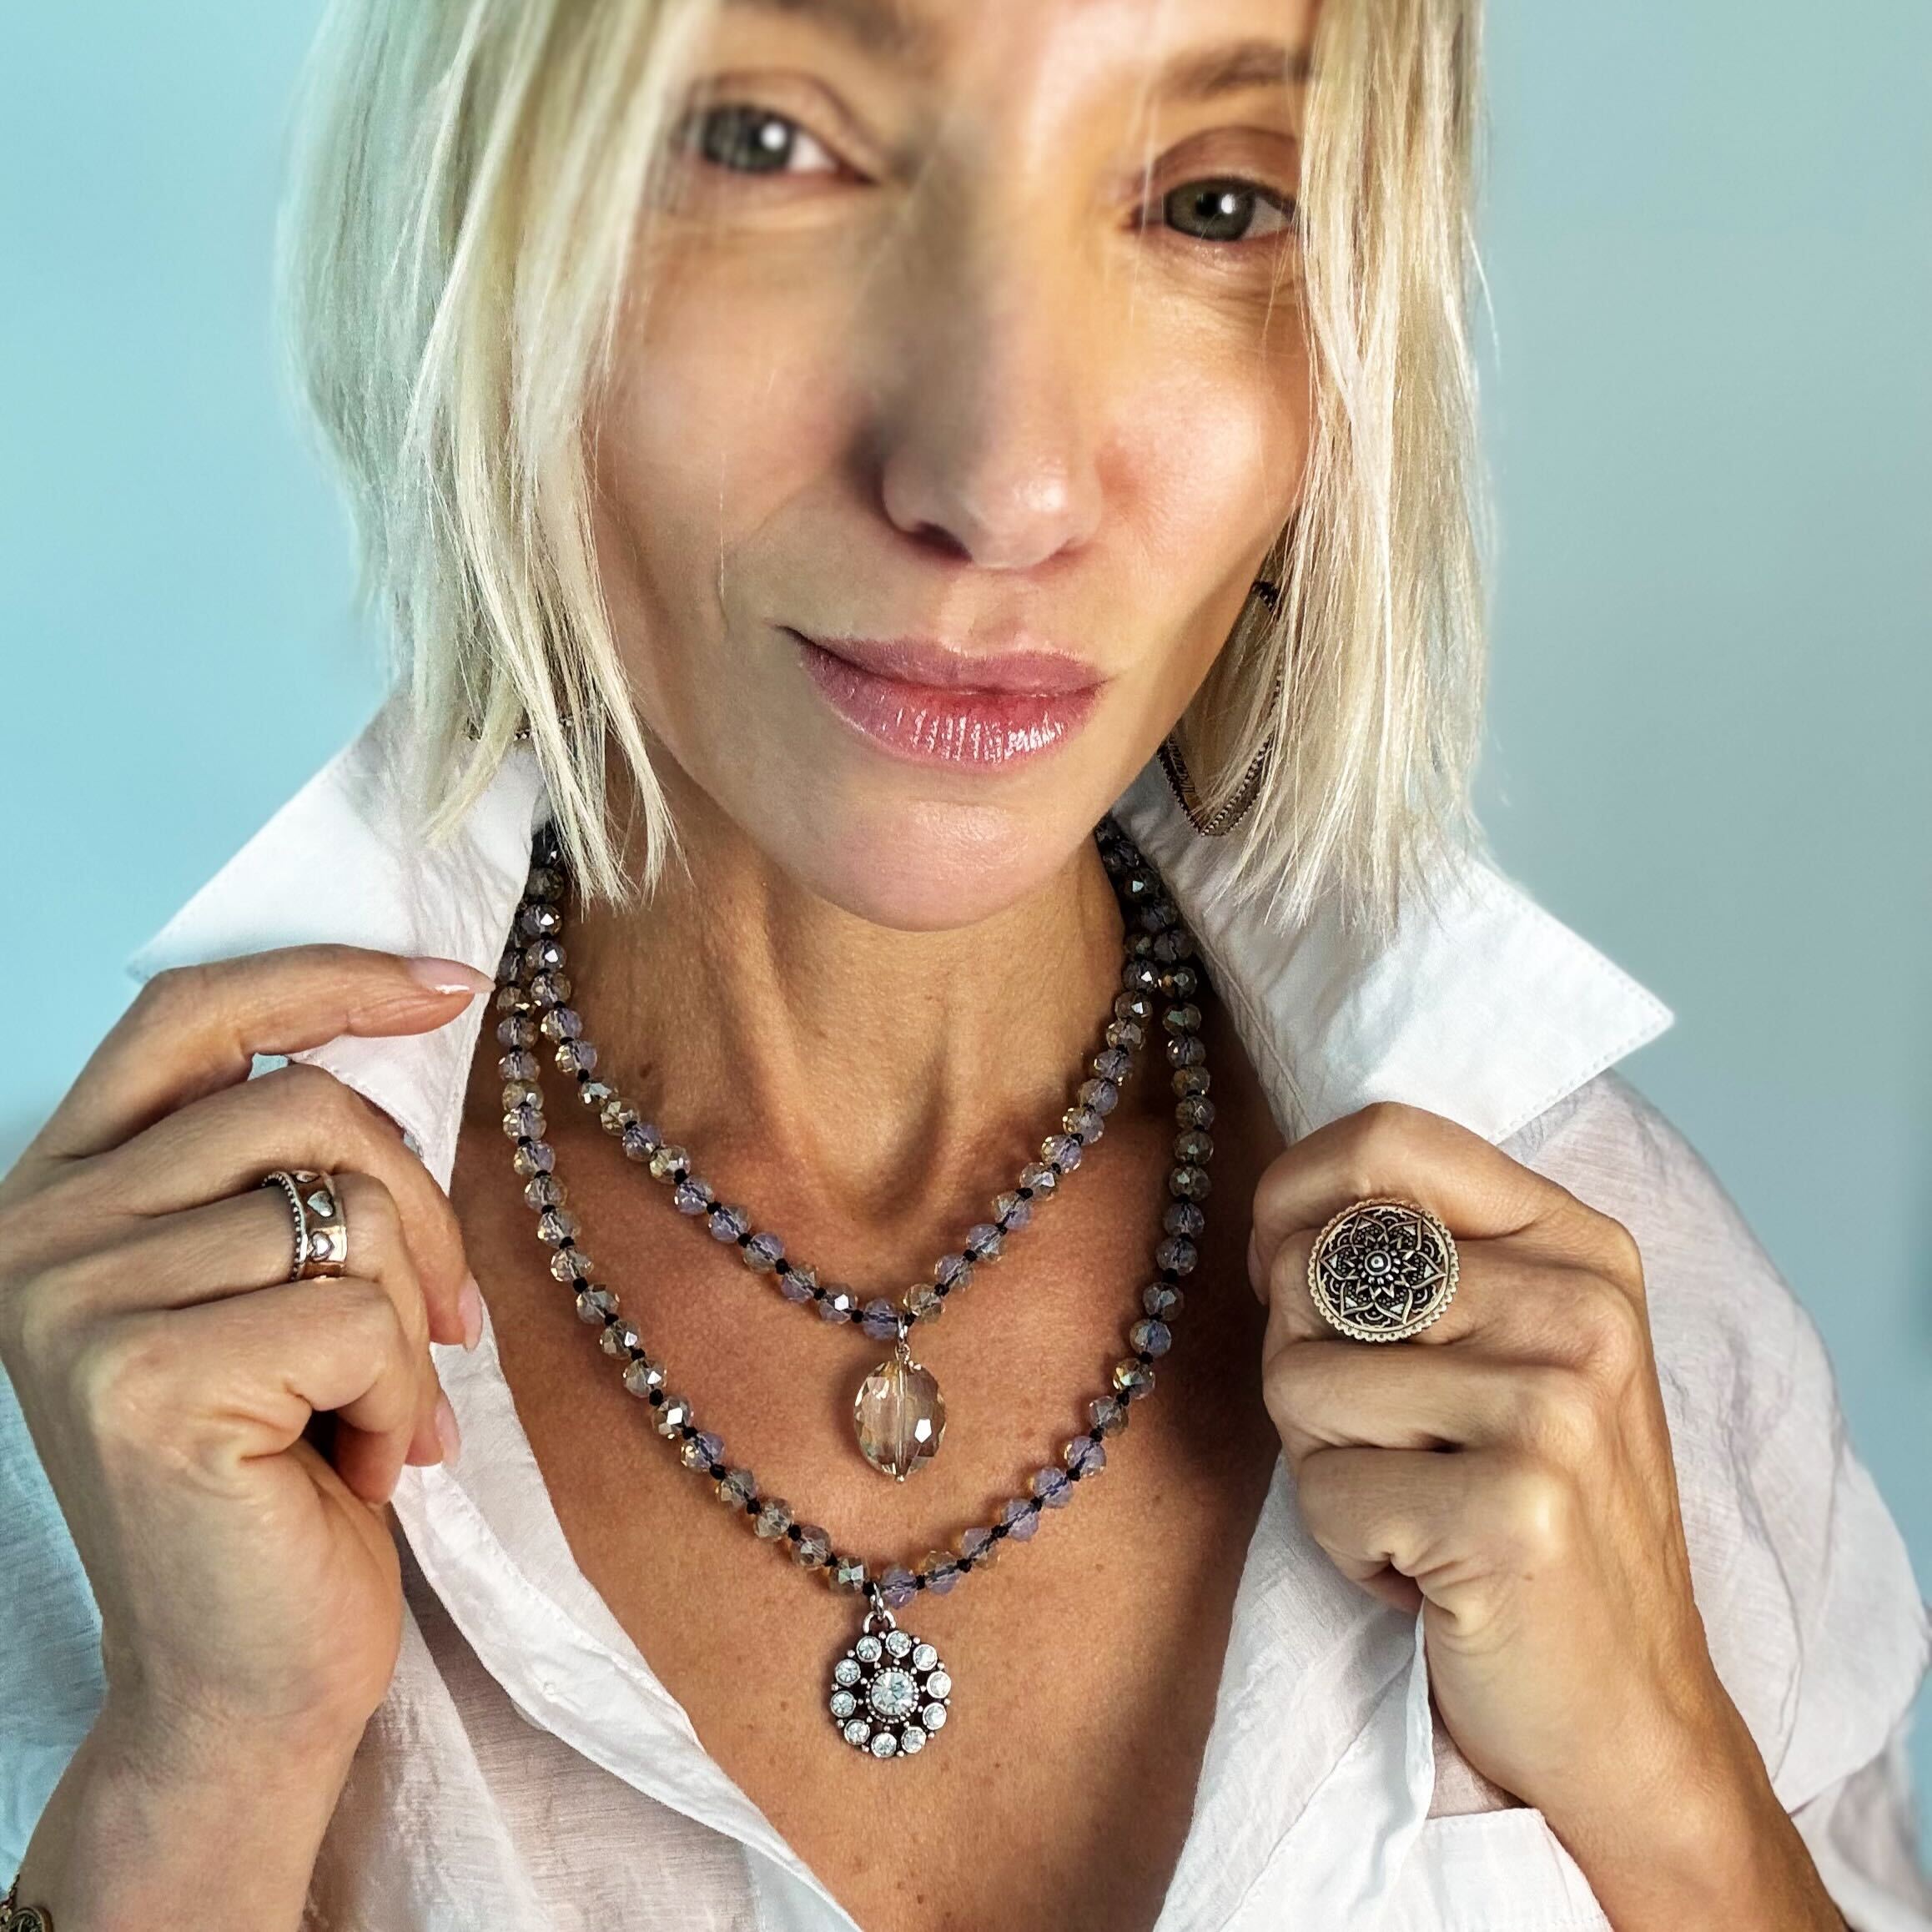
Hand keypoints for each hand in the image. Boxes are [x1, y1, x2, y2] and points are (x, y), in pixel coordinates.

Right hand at [0, 946, 489, 1924]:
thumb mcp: (261, 1289)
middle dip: (419, 1210)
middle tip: (444, 1321)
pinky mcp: (145, 1380)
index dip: (325, 978)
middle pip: (307, 1108)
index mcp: (60, 1189)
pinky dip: (406, 1396)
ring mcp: (74, 1305)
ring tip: (378, 1414)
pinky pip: (359, 1315)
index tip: (448, 986)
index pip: (190, 1015)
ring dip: (408, 1326)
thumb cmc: (277, 1474)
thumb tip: (409, 1018)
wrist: (240, 1677)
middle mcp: (35, 1233)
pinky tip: (369, 1466)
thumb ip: (279, 1170)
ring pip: (348, 1211)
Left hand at [1247, 1102, 1844, 1930]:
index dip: (1293, 1198)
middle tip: (1391, 1445)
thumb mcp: (1497, 1354)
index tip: (1289, 1280)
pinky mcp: (1517, 1508)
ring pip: (1298, 1379)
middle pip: (1313, 1267)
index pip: (1386, 1138)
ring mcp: (1557, 1406)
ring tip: (1415, 1509)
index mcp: (1579, 1245)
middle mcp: (1582, 1307)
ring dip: (1324, 1466)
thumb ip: (1409, 1260)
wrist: (1626, 1712)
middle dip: (1307, 1368)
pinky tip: (1427, 1571)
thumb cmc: (1528, 1517)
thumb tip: (1277, 1214)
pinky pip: (1323, 1490)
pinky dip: (1347, 1546)